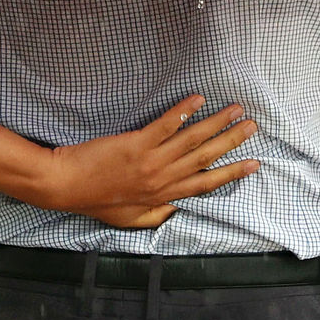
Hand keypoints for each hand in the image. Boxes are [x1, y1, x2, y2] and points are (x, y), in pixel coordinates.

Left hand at [42, 95, 258, 228]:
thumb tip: (176, 210)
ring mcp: (151, 160)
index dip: (231, 173)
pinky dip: (183, 112)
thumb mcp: (129, 220)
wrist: (67, 186)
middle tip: (252, 126)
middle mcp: (163, 178)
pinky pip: (165, 125)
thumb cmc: (96, 201)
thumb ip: (156, 216)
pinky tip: (197, 100)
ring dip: (216, 124)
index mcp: (163, 196)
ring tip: (235, 110)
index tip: (252, 164)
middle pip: (205, 158)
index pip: (205, 184)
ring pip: (192, 140)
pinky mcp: (137, 143)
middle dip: (232, 141)